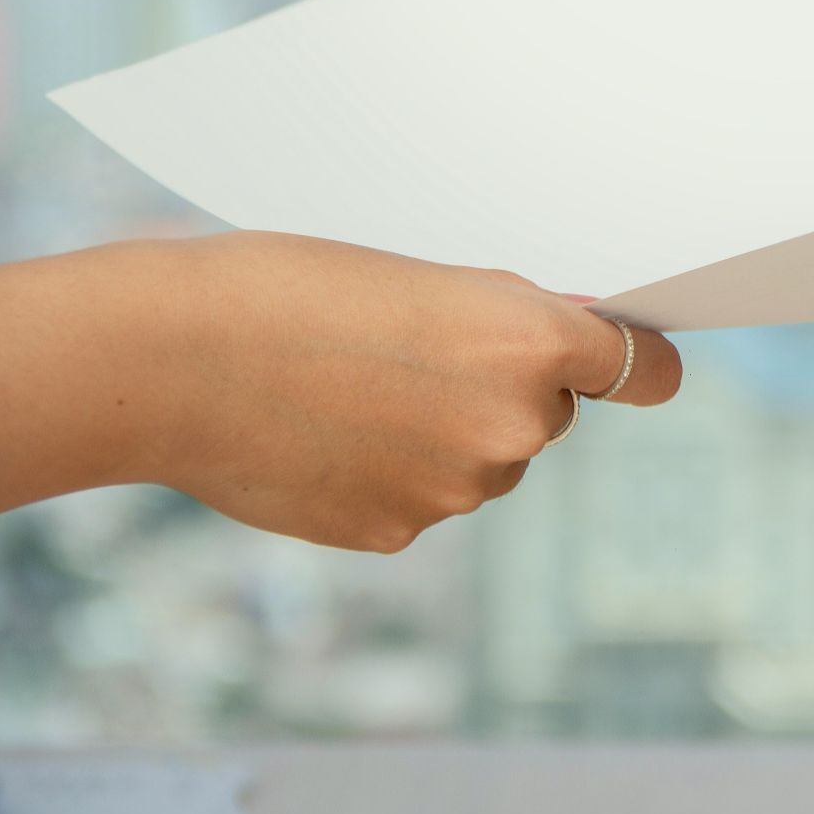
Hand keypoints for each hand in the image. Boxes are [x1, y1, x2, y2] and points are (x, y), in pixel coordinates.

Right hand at [135, 232, 678, 550]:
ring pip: (484, 462)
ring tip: (351, 391)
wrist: (170, 357)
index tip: (642, 366)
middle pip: (551, 415)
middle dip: (505, 391)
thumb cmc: (290, 288)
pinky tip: (328, 435)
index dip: (639, 365)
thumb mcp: (427, 279)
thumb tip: (573, 341)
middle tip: (415, 352)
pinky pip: (425, 499)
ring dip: (445, 436)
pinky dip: (392, 474)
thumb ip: (511, 319)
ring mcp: (461, 490)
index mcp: (533, 344)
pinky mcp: (403, 534)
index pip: (644, 369)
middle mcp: (517, 426)